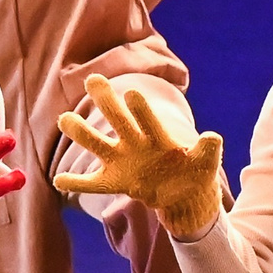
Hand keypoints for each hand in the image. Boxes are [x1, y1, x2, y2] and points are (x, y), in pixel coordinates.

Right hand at [54, 77, 226, 237]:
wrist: (185, 191)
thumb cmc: (196, 170)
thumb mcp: (206, 161)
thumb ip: (208, 149)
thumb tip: (213, 137)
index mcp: (158, 136)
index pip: (148, 120)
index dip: (141, 109)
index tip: (132, 93)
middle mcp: (135, 143)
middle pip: (118, 120)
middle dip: (107, 102)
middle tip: (93, 80)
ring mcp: (122, 162)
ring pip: (98, 145)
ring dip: (82, 133)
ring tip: (66, 119)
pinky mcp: (114, 182)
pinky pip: (92, 184)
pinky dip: (76, 183)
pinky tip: (59, 180)